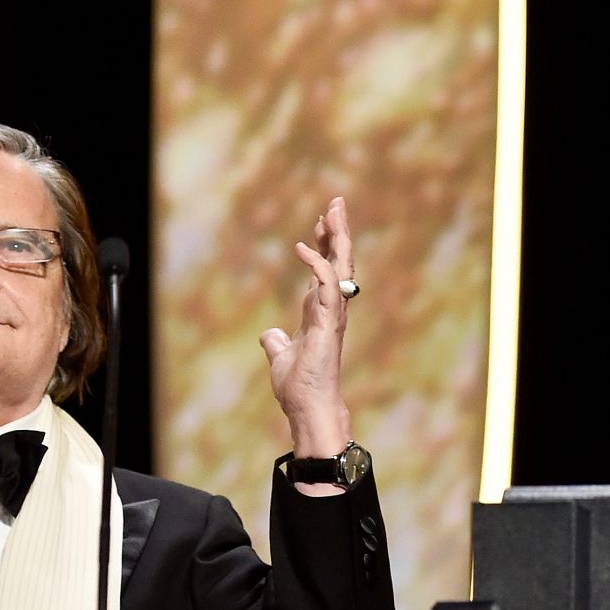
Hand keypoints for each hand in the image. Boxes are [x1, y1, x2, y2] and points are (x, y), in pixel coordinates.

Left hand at [261, 197, 357, 487]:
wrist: (307, 407)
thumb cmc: (299, 387)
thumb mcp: (280, 357)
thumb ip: (276, 343)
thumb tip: (268, 335)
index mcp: (321, 312)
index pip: (327, 270)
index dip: (324, 245)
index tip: (321, 221)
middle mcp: (332, 309)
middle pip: (339, 261)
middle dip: (338, 231)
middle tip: (336, 202)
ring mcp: (333, 314)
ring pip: (340, 266)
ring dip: (337, 237)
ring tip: (333, 210)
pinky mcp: (328, 322)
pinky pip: (326, 285)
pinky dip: (315, 264)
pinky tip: (302, 246)